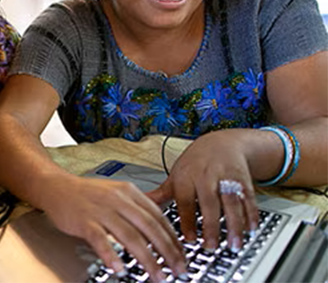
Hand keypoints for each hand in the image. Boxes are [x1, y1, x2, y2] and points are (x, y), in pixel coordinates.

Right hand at [44, 175, 186, 280]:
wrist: (55, 187)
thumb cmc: (85, 193)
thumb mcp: (116, 192)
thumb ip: (136, 207)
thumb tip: (159, 226)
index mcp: (129, 193)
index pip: (158, 217)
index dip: (173, 239)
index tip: (182, 255)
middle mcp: (118, 200)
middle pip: (150, 228)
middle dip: (167, 252)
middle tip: (178, 269)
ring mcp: (101, 210)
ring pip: (130, 237)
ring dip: (147, 259)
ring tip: (157, 275)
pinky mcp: (84, 221)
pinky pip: (101, 240)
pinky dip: (112, 255)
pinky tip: (119, 268)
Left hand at [147, 130, 259, 252]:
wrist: (222, 143)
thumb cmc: (195, 164)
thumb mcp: (175, 176)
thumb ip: (161, 195)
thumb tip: (138, 205)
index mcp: (186, 177)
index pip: (185, 200)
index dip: (187, 220)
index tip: (189, 239)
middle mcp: (207, 176)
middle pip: (210, 203)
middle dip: (211, 226)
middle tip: (211, 247)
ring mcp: (227, 178)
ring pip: (232, 202)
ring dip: (234, 225)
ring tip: (233, 245)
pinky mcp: (244, 180)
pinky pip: (249, 199)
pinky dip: (251, 215)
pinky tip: (251, 230)